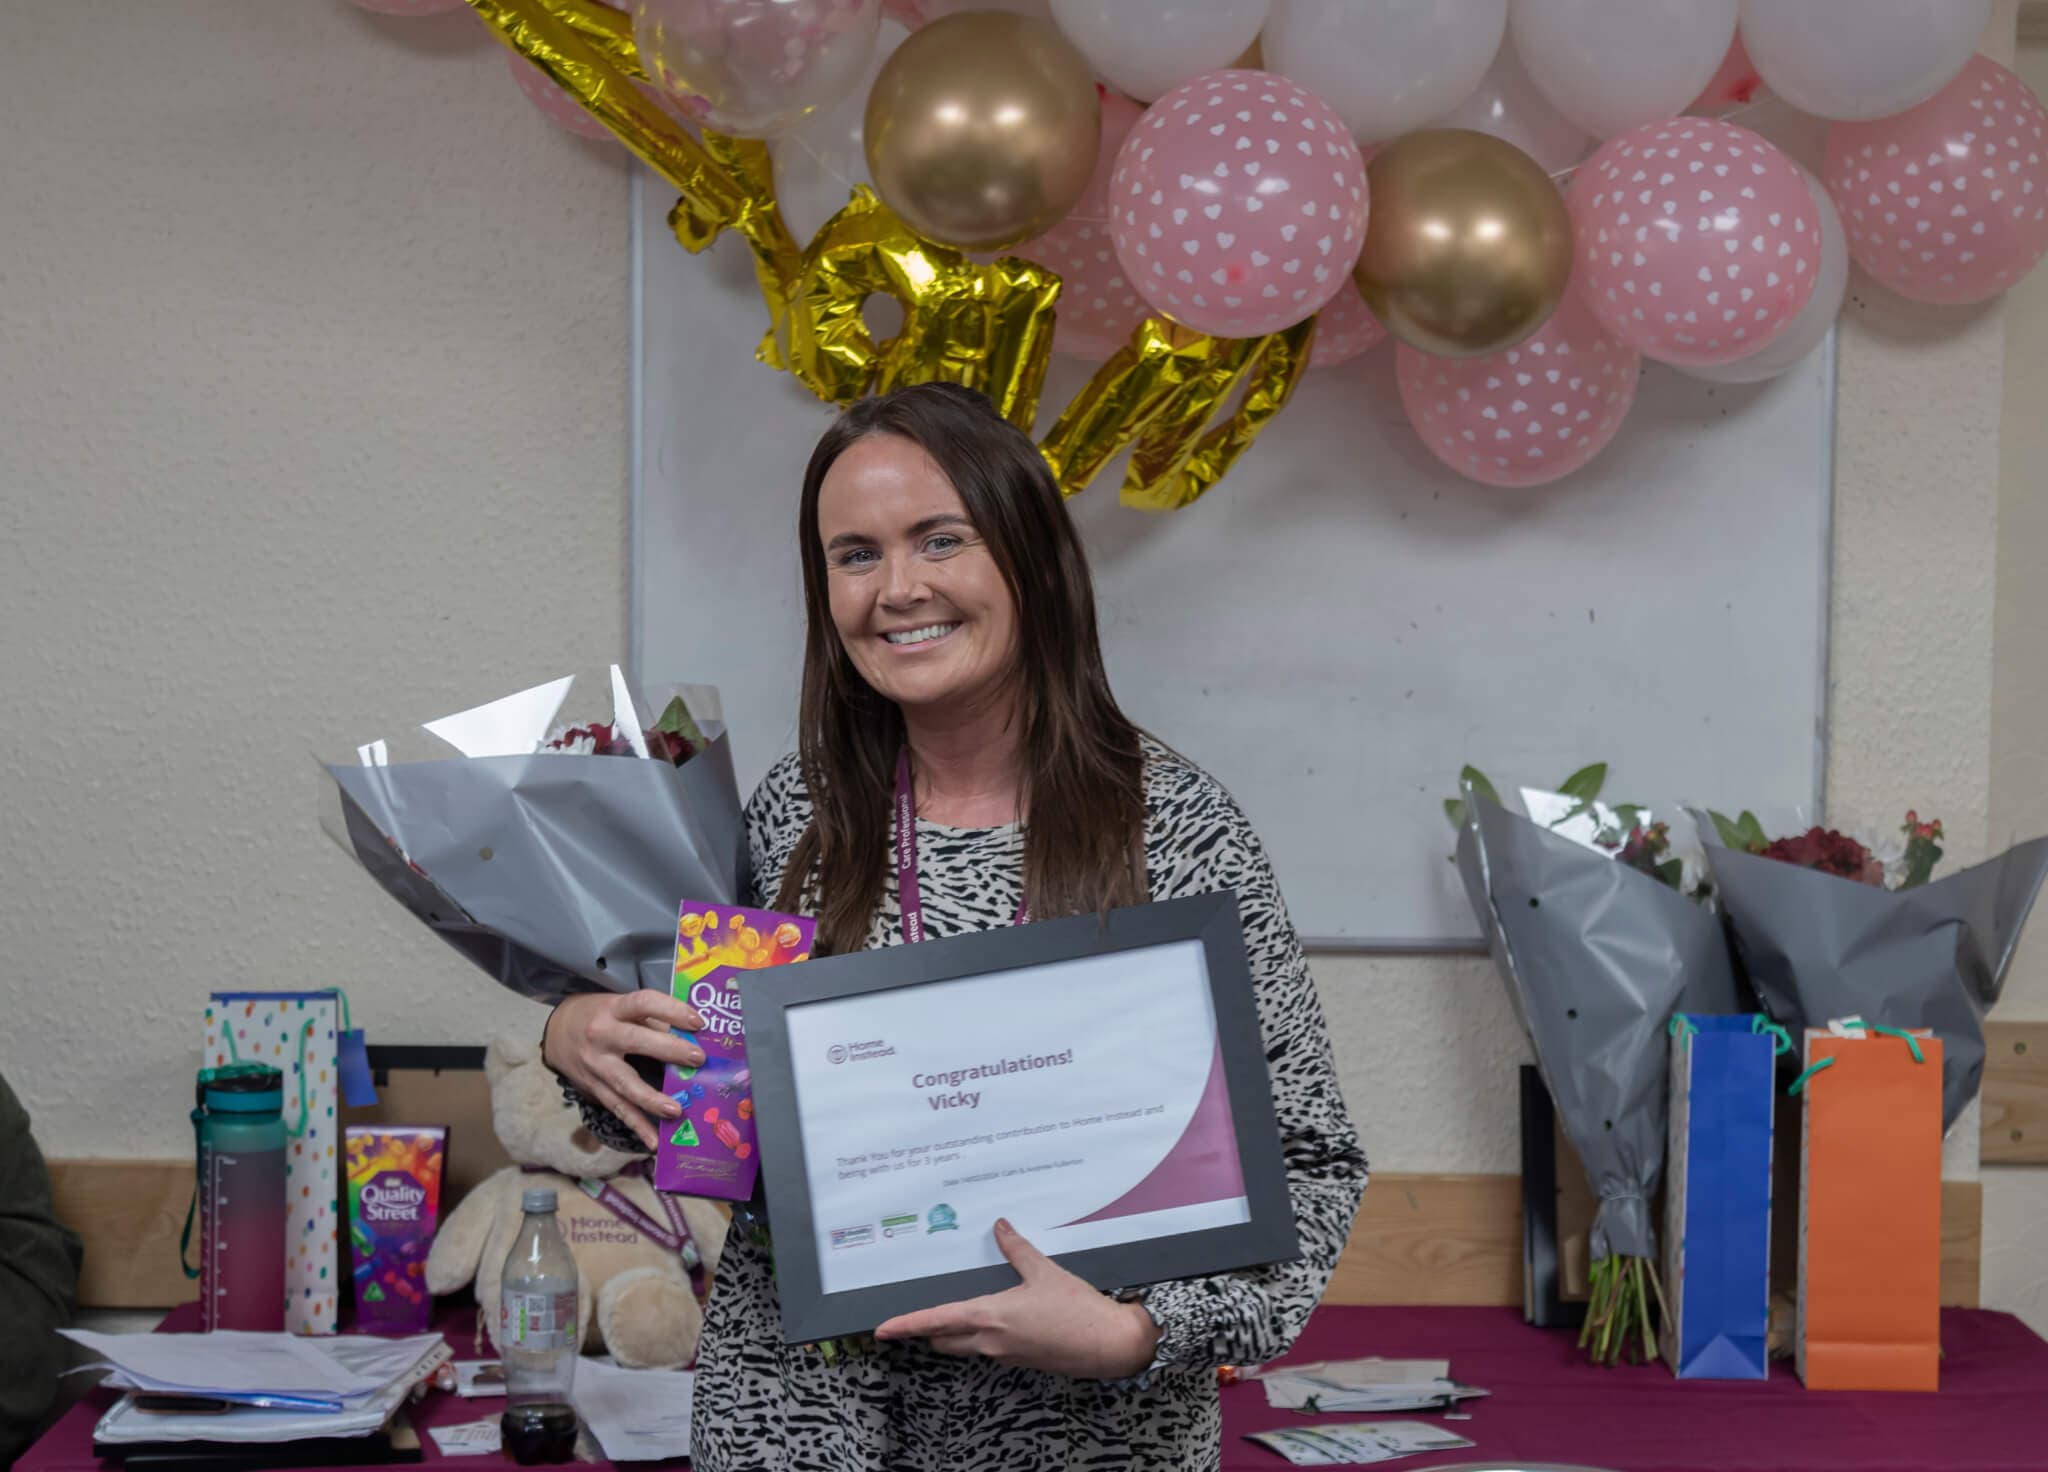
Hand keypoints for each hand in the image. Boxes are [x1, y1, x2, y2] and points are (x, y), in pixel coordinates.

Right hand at [541, 990, 705, 1150]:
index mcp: (613, 1008)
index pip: (643, 1002)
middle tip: (697, 1059)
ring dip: (651, 1099)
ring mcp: (596, 1065)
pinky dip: (637, 1127)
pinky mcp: (594, 1089)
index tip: (698, 1021)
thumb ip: (652, 1019)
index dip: (671, 1010)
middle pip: (635, 1041)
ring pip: (624, 1084)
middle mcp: (602, 1035)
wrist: (557, 1032)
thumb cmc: (601, 1016)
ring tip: (676, 1111)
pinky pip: (618, 1109)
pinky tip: (655, 1142)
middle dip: (668, 1050)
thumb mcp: (621, 1006)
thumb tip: (692, 1037)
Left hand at [872, 1219, 1160, 1379]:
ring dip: (954, 1332)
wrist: (1107, 1344)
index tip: (882, 1329)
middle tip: (917, 1313)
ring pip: (965, 1345)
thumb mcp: (1044, 1272)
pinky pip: (988, 1348)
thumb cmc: (1076, 1310)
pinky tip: (996, 1315)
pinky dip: (981, 1334)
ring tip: (955, 1308)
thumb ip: (1017, 1248)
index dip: (906, 1325)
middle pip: (944, 1339)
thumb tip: (1000, 1226)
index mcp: (990, 1318)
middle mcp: (990, 1341)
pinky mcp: (1020, 1360)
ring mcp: (1005, 1355)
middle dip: (929, 1328)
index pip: (935, 1322)